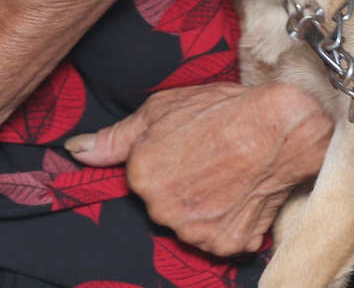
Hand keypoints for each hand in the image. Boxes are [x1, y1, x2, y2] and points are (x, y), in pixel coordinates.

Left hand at [65, 82, 334, 254]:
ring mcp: (194, 231)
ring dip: (204, 208)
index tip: (188, 148)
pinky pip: (219, 239)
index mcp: (140, 176)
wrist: (279, 126)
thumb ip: (113, 138)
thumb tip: (74, 151)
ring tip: (227, 176)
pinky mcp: (226, 245)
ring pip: (190, 224)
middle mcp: (162, 210)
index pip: (143, 179)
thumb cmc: (221, 110)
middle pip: (165, 205)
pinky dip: (229, 222)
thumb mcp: (160, 109)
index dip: (167, 161)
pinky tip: (240, 194)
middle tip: (209, 160)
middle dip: (183, 187)